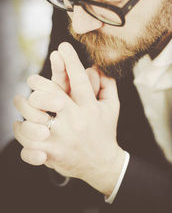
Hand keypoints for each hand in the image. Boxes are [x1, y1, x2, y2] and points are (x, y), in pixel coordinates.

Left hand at [13, 43, 124, 195]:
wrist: (102, 165)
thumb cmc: (105, 131)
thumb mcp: (112, 107)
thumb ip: (107, 85)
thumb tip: (98, 65)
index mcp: (90, 109)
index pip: (81, 81)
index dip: (72, 62)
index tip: (62, 46)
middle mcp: (75, 122)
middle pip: (51, 97)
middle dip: (38, 84)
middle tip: (31, 79)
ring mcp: (61, 140)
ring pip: (32, 119)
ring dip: (22, 106)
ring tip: (18, 99)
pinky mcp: (51, 155)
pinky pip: (27, 143)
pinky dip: (20, 131)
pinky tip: (20, 123)